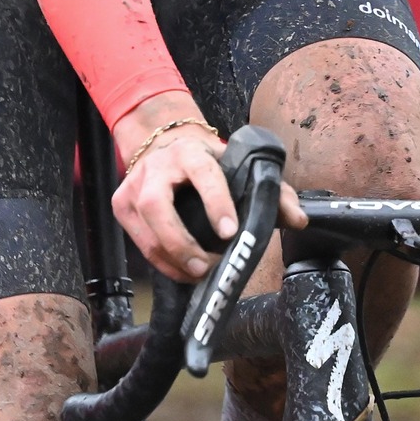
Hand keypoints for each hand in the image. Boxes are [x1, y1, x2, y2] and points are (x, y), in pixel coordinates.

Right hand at [111, 94, 306, 281]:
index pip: (204, 174)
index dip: (216, 202)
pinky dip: (158, 260)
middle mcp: (158, 165)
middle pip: (158, 205)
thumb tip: (299, 220)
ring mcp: (134, 184)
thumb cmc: (209, 163)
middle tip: (206, 267)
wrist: (166, 146)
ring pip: (144, 225)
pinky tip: (179, 270)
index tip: (230, 232)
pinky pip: (137, 239)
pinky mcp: (120, 203)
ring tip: (196, 274)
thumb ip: (273, 191)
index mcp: (192, 152)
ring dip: (169, 257)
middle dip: (181, 242)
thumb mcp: (240, 168)